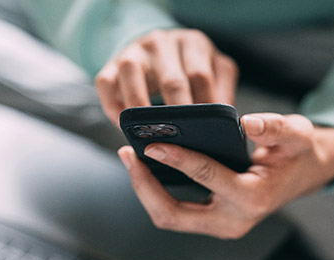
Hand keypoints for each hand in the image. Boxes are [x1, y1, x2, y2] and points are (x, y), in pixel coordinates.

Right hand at [95, 29, 237, 125]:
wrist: (156, 48)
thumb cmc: (188, 67)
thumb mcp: (213, 70)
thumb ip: (222, 91)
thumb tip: (227, 124)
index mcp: (193, 43)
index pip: (201, 76)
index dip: (204, 108)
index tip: (207, 134)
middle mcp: (162, 42)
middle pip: (171, 79)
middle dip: (177, 115)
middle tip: (182, 143)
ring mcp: (134, 50)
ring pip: (132, 75)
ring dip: (140, 110)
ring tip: (149, 136)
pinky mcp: (111, 62)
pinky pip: (105, 83)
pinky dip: (112, 107)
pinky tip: (123, 125)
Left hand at [117, 113, 333, 238]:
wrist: (302, 175)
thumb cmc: (297, 153)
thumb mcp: (297, 134)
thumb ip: (277, 127)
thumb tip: (248, 123)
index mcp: (253, 198)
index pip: (206, 176)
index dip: (177, 158)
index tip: (152, 144)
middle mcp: (232, 220)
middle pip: (173, 214)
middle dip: (145, 186)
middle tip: (128, 154)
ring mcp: (220, 224)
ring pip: (169, 217)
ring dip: (146, 190)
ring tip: (131, 158)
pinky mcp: (211, 220)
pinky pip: (175, 212)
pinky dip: (156, 192)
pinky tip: (148, 167)